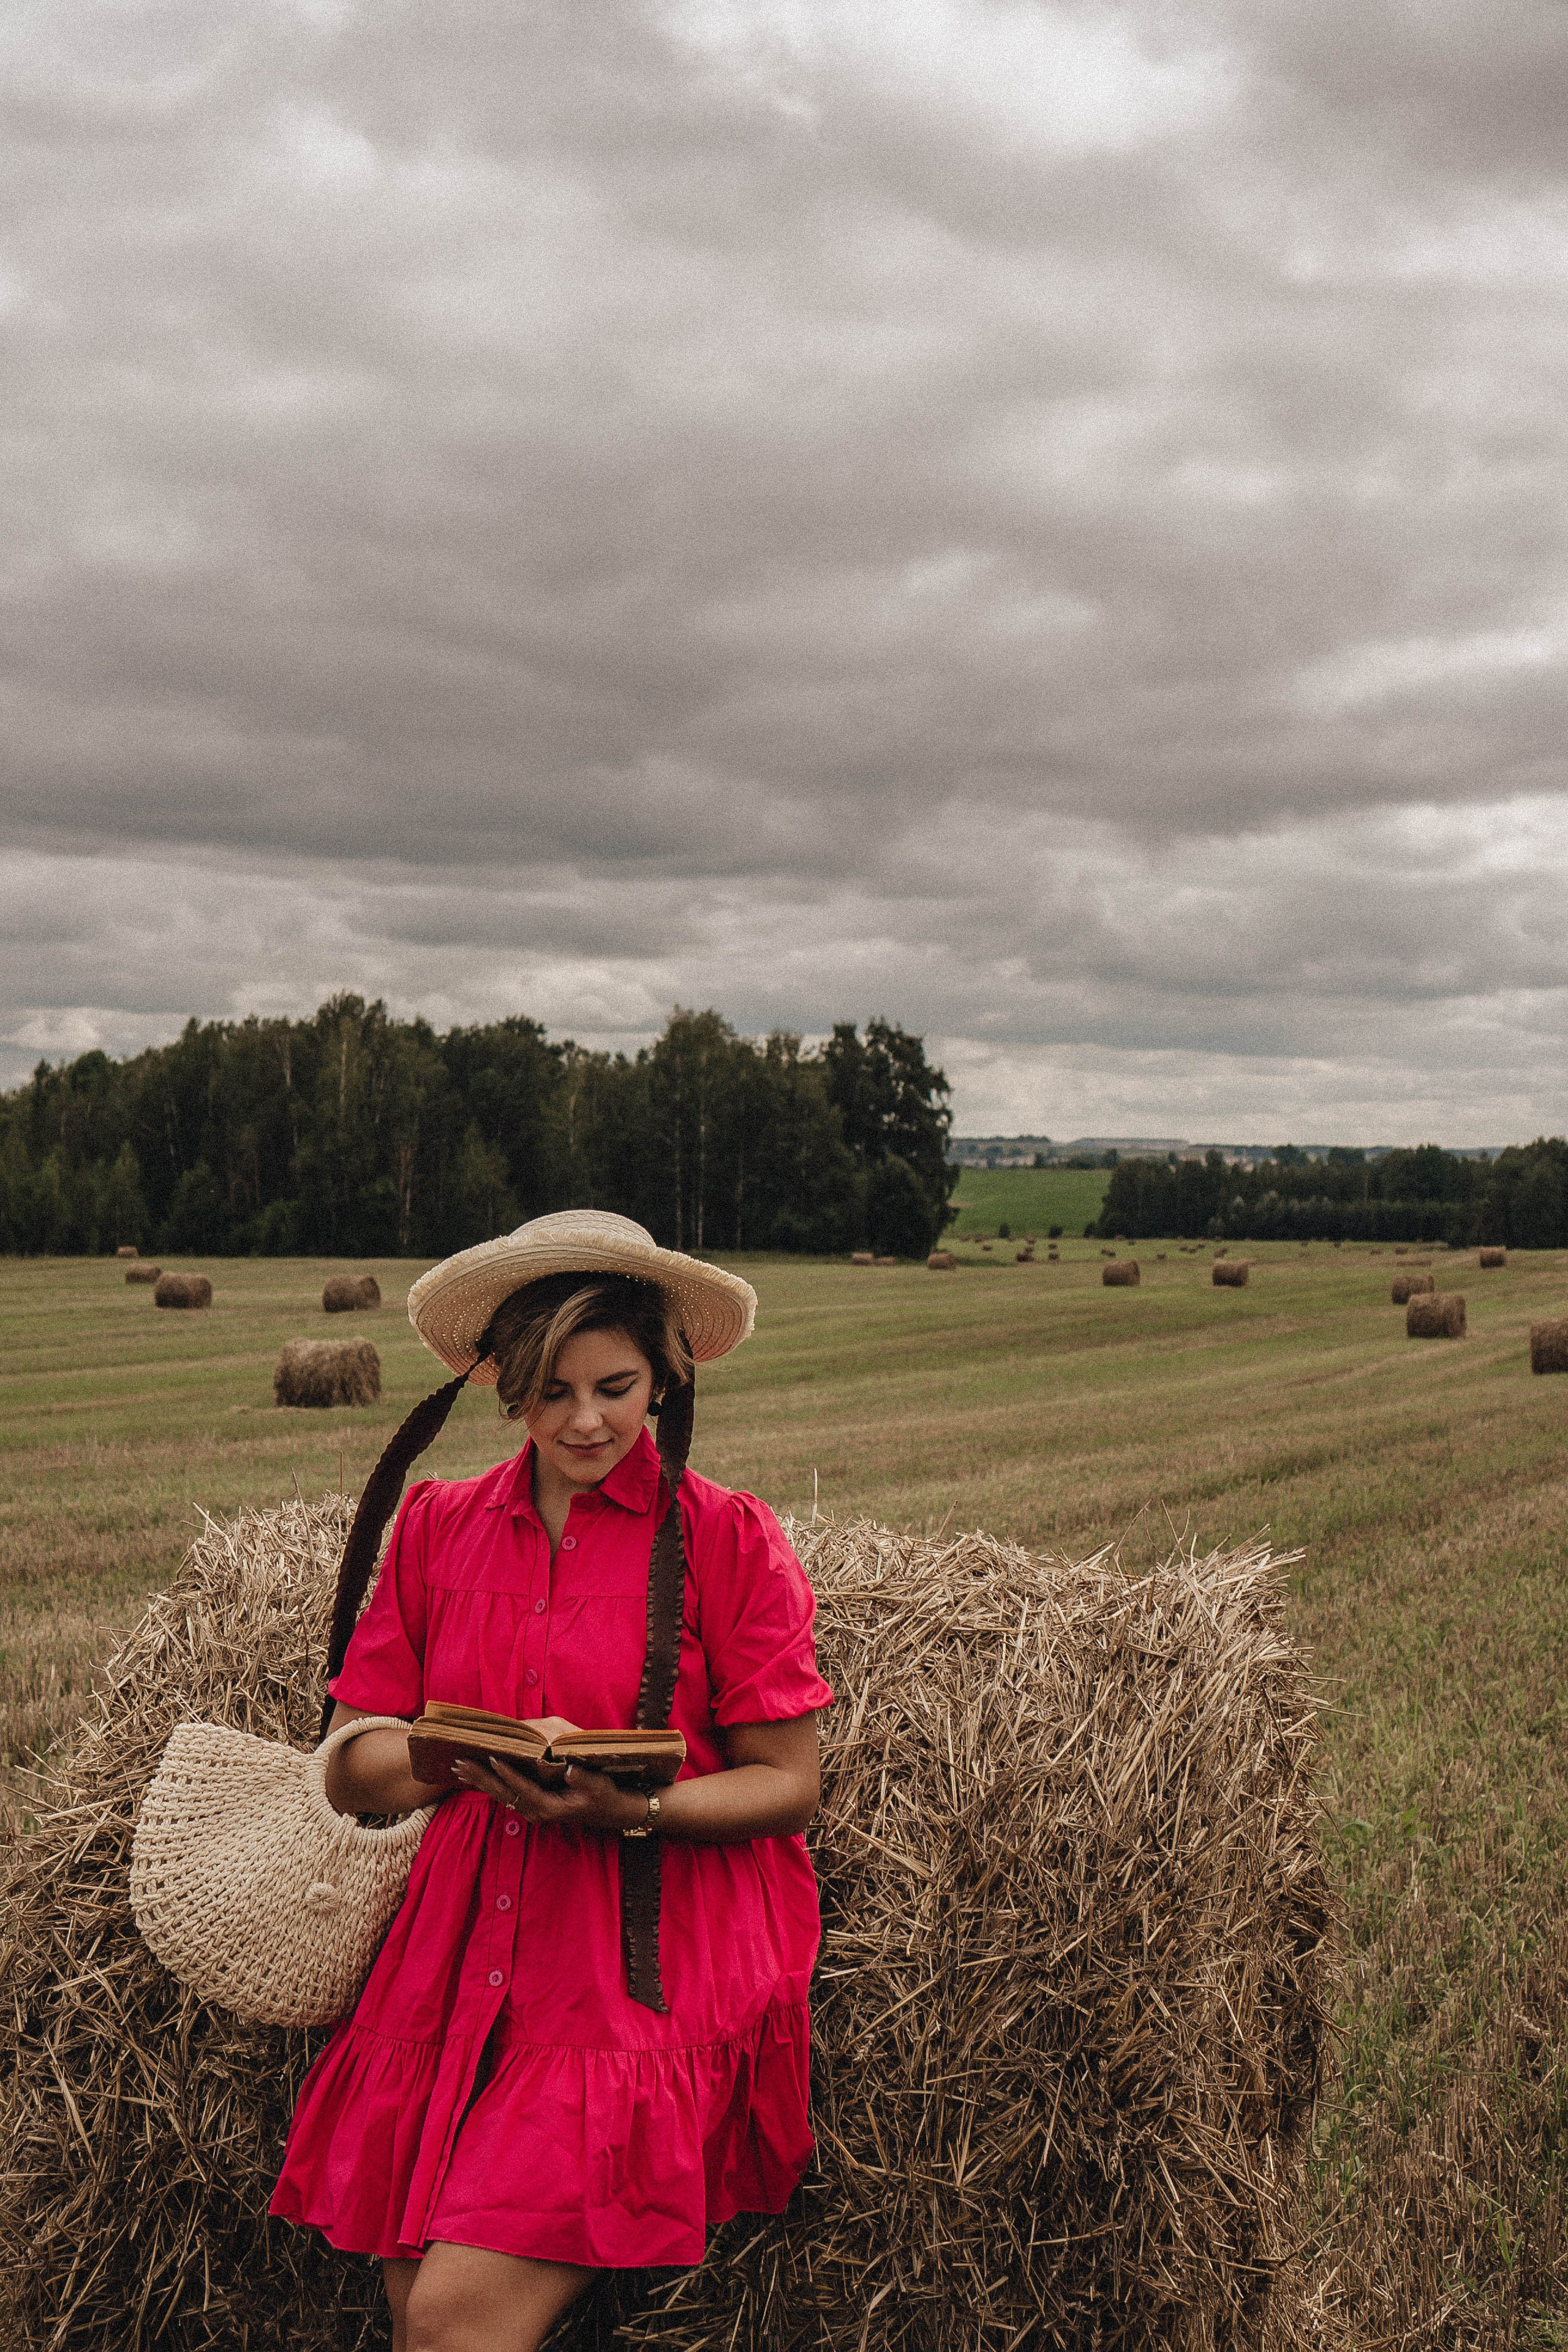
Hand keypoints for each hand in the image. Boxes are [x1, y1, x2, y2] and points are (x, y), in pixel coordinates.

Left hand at [450, 1751, 652, 1834]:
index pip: (523, 1789)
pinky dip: (490, 1782)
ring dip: (480, 1780)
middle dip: (480, 1777)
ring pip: (501, 1794)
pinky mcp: (534, 1804)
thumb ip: (584, 1779)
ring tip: (459, 1767)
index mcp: (550, 1807)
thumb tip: (569, 1770)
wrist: (613, 1812)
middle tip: (459, 1763)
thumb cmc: (607, 1796)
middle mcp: (537, 1811)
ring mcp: (533, 1809)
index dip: (507, 1773)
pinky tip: (478, 1773)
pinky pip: (507, 1793)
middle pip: (503, 1793)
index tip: (492, 1757)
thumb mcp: (600, 1787)